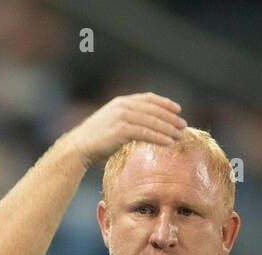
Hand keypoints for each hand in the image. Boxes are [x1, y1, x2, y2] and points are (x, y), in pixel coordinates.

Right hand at [59, 92, 186, 169]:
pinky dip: (159, 137)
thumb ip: (127, 120)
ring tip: (180, 135)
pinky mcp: (121, 130)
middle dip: (171, 117)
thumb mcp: (112, 124)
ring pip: (152, 121)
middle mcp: (122, 106)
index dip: (165, 103)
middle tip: (184, 125)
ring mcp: (121, 117)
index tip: (178, 110)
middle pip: (154, 110)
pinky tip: (169, 143)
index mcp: (121, 102)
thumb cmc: (95, 141)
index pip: (148, 99)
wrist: (78, 148)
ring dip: (168, 128)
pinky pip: (145, 133)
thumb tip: (142, 127)